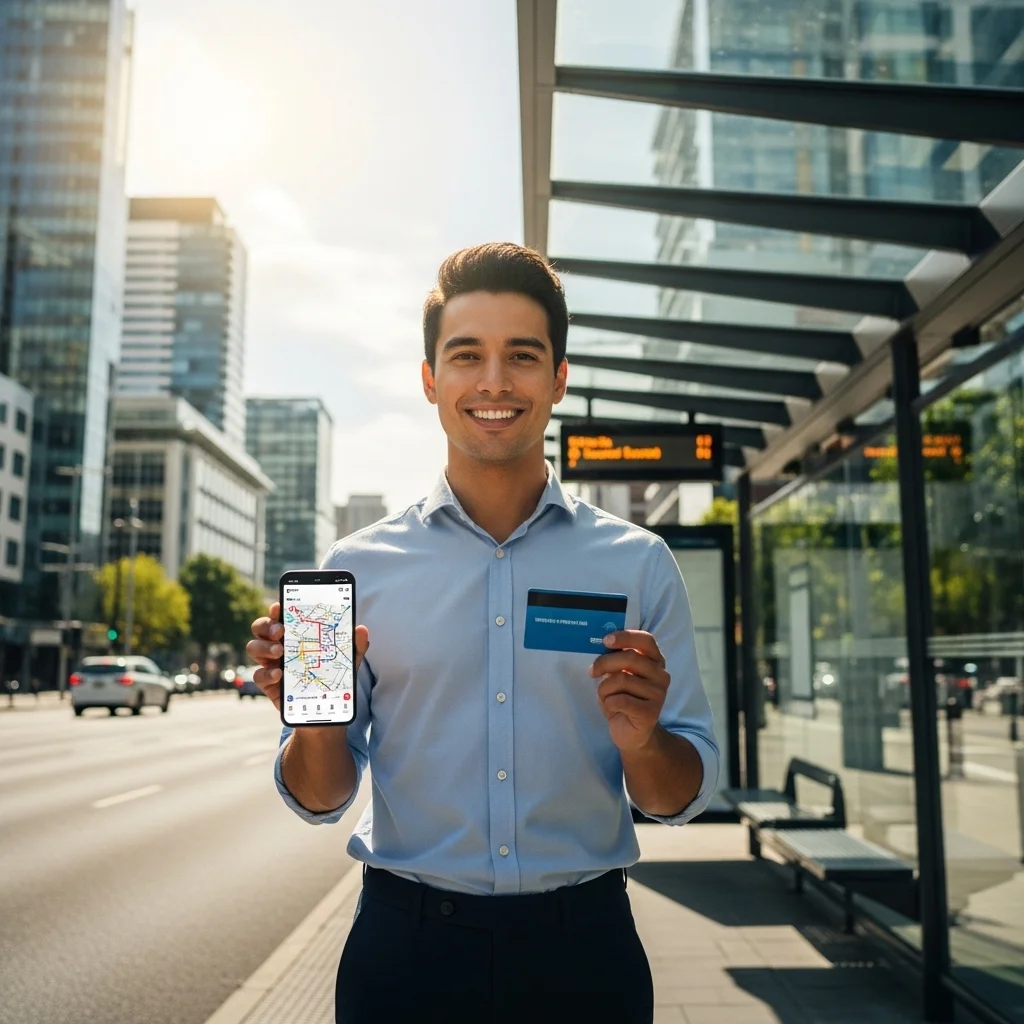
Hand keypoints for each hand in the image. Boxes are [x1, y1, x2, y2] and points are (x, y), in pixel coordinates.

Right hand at [246, 602, 369, 712]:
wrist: (326, 708)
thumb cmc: (333, 675)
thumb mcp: (347, 660)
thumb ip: (354, 645)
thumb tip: (361, 629)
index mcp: (295, 634)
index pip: (280, 616)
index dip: (276, 609)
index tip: (279, 607)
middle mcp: (278, 645)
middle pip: (260, 627)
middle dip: (266, 625)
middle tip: (280, 631)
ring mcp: (271, 663)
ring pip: (253, 647)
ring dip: (264, 646)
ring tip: (280, 651)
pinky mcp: (269, 684)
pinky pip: (258, 675)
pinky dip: (266, 672)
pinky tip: (278, 674)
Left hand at [590, 630, 669, 752]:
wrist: (632, 732)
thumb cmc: (623, 698)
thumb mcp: (619, 674)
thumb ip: (617, 659)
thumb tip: (603, 643)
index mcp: (655, 661)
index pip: (646, 640)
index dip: (625, 637)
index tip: (605, 640)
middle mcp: (661, 675)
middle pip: (630, 658)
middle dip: (605, 663)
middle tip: (592, 671)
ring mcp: (658, 694)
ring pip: (621, 679)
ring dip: (605, 688)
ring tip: (606, 696)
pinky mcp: (650, 713)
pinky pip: (620, 700)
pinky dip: (609, 702)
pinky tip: (612, 708)